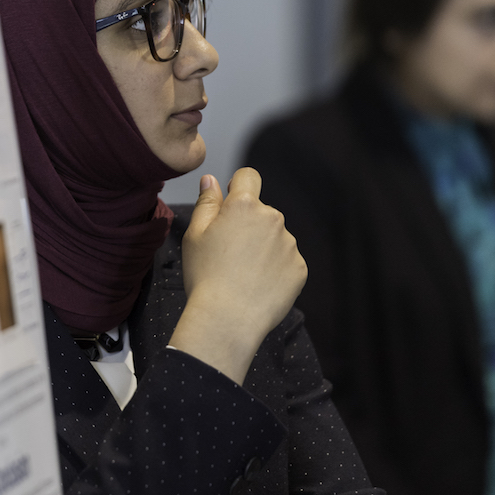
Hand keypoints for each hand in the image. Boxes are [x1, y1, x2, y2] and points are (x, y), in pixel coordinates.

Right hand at [168, 168, 306, 383]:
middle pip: (261, 211)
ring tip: (242, 273)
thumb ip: (207, 202)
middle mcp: (273, 219)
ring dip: (262, 246)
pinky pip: (286, 260)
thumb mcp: (195, 235)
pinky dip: (274, 268)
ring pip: (274, 236)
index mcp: (244, 206)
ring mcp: (290, 244)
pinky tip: (256, 284)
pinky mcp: (299, 268)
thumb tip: (211, 180)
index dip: (238, 186)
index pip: (248, 177)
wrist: (228, 318)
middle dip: (248, 224)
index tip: (229, 206)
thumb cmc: (205, 275)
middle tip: (227, 252)